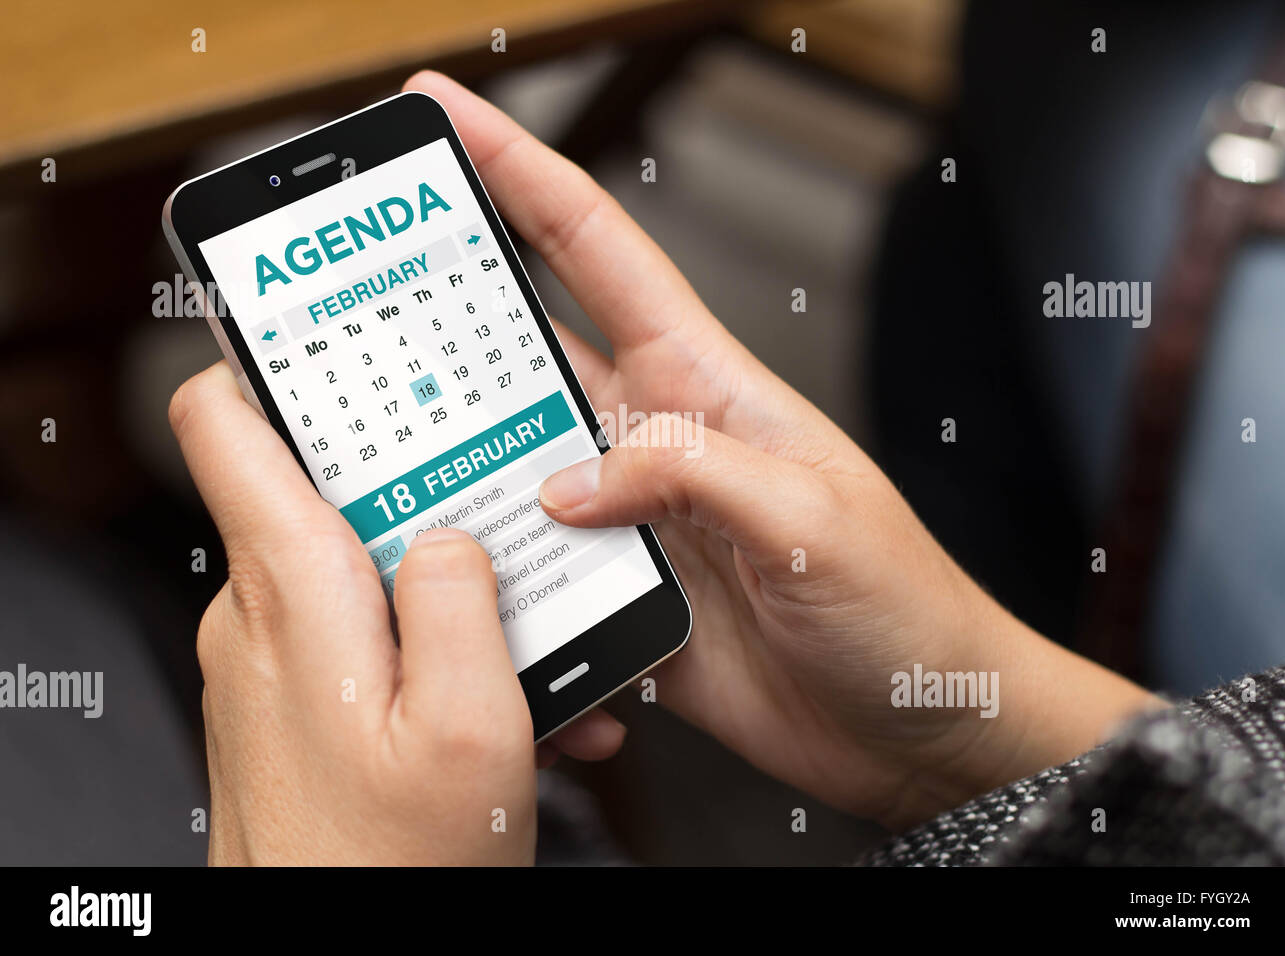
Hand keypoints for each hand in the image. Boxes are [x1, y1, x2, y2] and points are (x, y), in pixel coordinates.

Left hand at [168, 363, 622, 863]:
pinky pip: (362, 631)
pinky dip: (430, 643)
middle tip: (499, 500)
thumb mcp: (471, 726)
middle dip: (421, 485)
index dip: (270, 352)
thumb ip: (463, 599)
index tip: (331, 320)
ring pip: (358, 564)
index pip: (225, 419)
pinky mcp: (295, 698)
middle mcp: (262, 614)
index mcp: (293, 592)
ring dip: (447, 584)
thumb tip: (454, 531)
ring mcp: (273, 658)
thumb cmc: (389, 868)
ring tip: (524, 635)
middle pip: (322, 483)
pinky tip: (499, 692)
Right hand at [402, 72, 1164, 828]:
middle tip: (343, 302)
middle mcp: (653, 441)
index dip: (518, 172)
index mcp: (704, 385)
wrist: (917, 725)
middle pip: (525, 353)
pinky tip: (460, 605)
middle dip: (437, 316)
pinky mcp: (620, 598)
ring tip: (365, 467)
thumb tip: (570, 480)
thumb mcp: (812, 516)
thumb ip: (691, 474)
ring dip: (447, 469)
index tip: (443, 119)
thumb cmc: (902, 605)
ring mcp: (629, 522)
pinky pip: (532, 577)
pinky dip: (491, 588)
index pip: (596, 250)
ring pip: (508, 469)